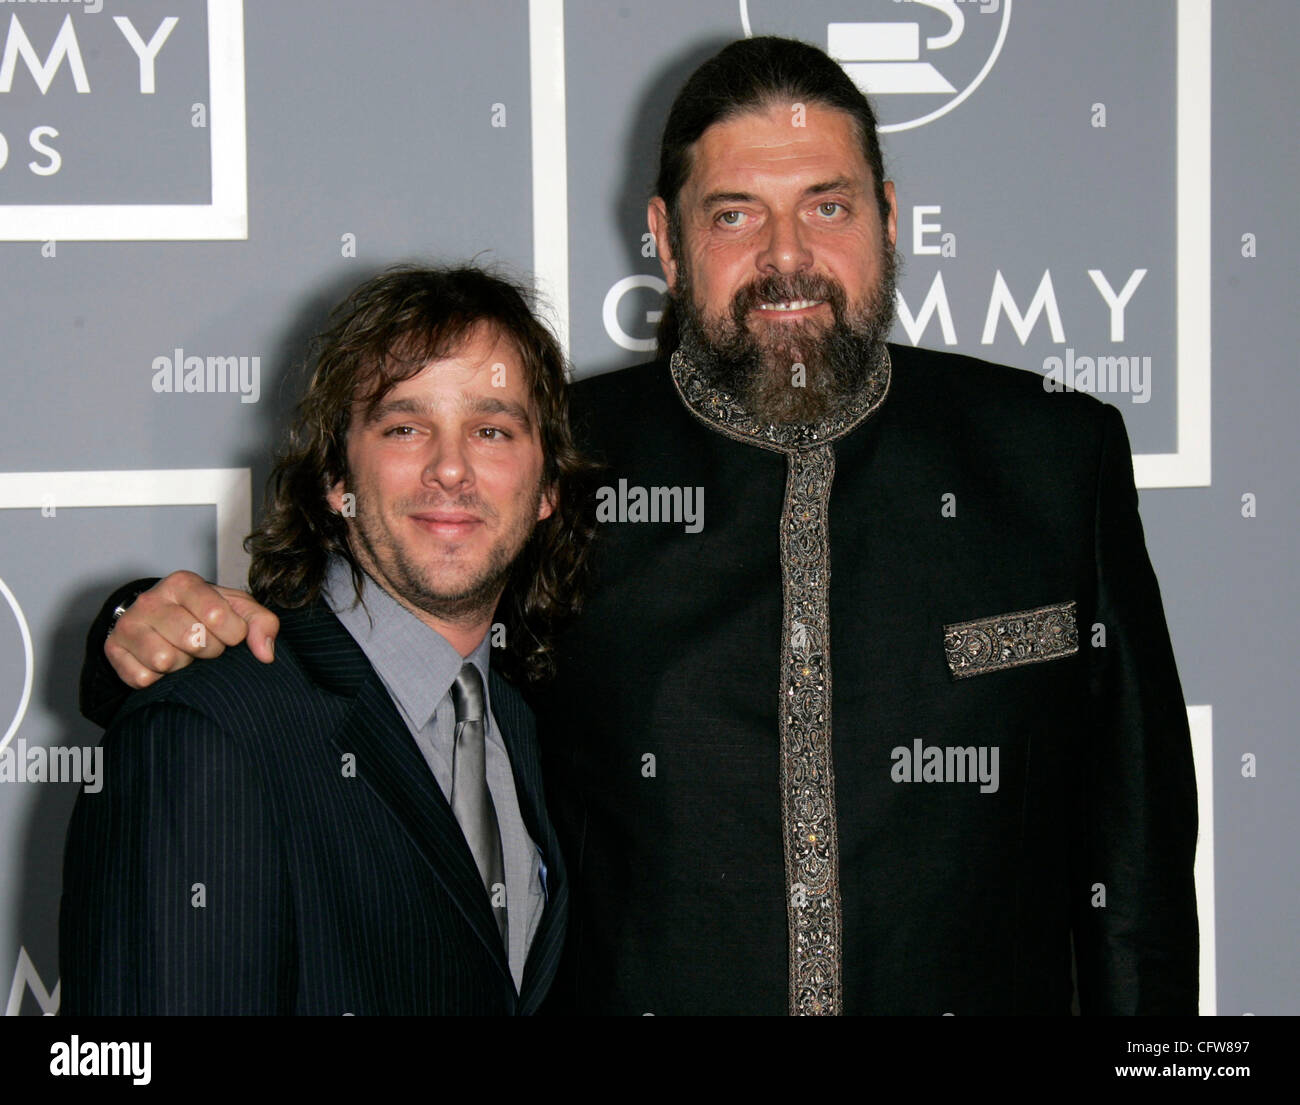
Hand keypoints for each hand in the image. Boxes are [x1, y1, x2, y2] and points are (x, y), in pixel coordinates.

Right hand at [104, 570, 279, 687]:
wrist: (159, 619)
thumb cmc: (204, 613)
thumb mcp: (238, 609)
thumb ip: (261, 623)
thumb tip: (265, 654)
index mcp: (184, 583)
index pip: (217, 617)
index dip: (232, 634)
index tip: (230, 633)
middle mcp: (151, 599)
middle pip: (193, 641)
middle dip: (208, 650)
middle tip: (204, 644)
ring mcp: (128, 624)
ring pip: (165, 661)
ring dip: (183, 665)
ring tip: (183, 652)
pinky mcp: (113, 650)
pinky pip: (143, 679)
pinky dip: (158, 679)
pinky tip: (162, 663)